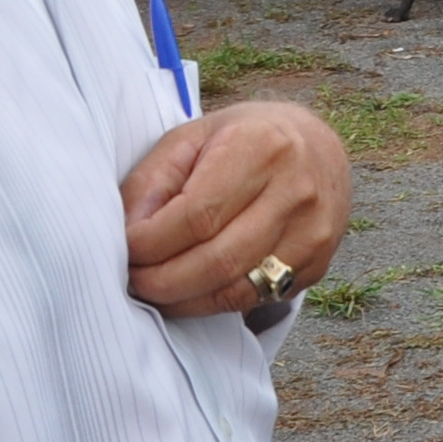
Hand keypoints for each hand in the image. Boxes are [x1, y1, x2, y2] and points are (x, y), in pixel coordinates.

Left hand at [123, 100, 352, 317]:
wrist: (319, 148)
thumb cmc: (244, 139)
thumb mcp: (191, 139)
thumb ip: (152, 182)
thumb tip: (126, 236)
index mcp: (262, 148)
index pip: (196, 216)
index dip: (150, 243)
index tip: (124, 249)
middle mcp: (296, 192)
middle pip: (216, 261)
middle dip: (160, 280)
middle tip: (131, 278)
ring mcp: (312, 234)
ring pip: (235, 290)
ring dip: (181, 299)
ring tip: (153, 288)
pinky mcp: (318, 265)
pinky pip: (254, 300)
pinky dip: (211, 302)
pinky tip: (188, 291)